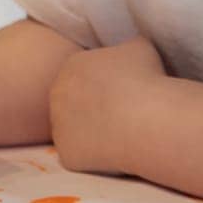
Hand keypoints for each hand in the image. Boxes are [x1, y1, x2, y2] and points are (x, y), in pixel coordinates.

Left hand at [49, 34, 164, 174]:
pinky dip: (94, 158)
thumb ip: (126, 44)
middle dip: (92, 109)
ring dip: (90, 134)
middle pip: (73, 104)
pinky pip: (79, 157)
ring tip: (119, 136)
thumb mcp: (139, 46)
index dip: (103, 87)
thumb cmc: (146, 78)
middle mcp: (56, 94)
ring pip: (73, 131)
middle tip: (120, 117)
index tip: (122, 94)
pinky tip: (113, 155)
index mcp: (70, 67)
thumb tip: (129, 45)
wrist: (146, 118)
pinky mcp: (66, 154)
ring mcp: (58, 126)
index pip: (82, 77)